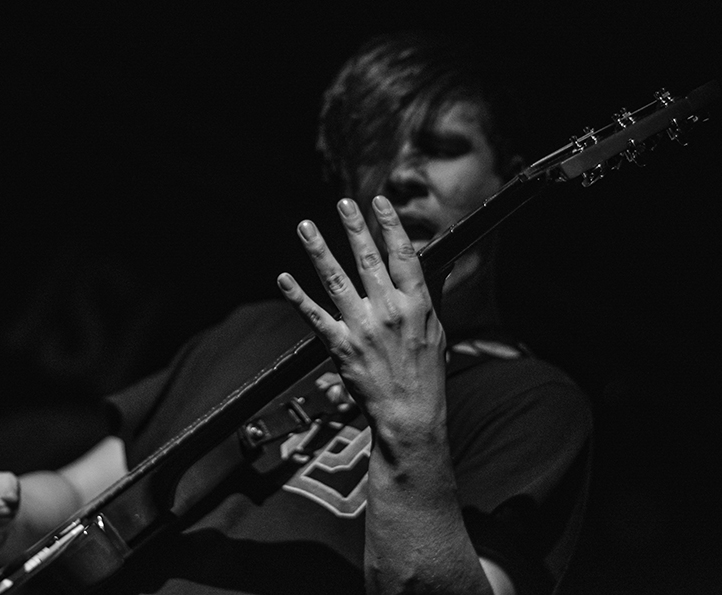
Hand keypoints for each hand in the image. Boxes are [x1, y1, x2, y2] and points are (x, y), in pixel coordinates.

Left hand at [278, 196, 446, 430]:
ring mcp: (362, 328)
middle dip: (354, 227)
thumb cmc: (426, 374)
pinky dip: (297, 296)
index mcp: (416, 304)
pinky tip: (284, 278)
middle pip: (368, 259)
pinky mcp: (340, 347)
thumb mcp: (437, 330)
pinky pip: (314, 316)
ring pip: (336, 279)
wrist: (410, 415)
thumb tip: (436, 265)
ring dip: (318, 250)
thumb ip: (430, 295)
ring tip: (306, 226)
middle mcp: (389, 311)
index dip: (390, 225)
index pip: (403, 254)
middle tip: (342, 202)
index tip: (379, 202)